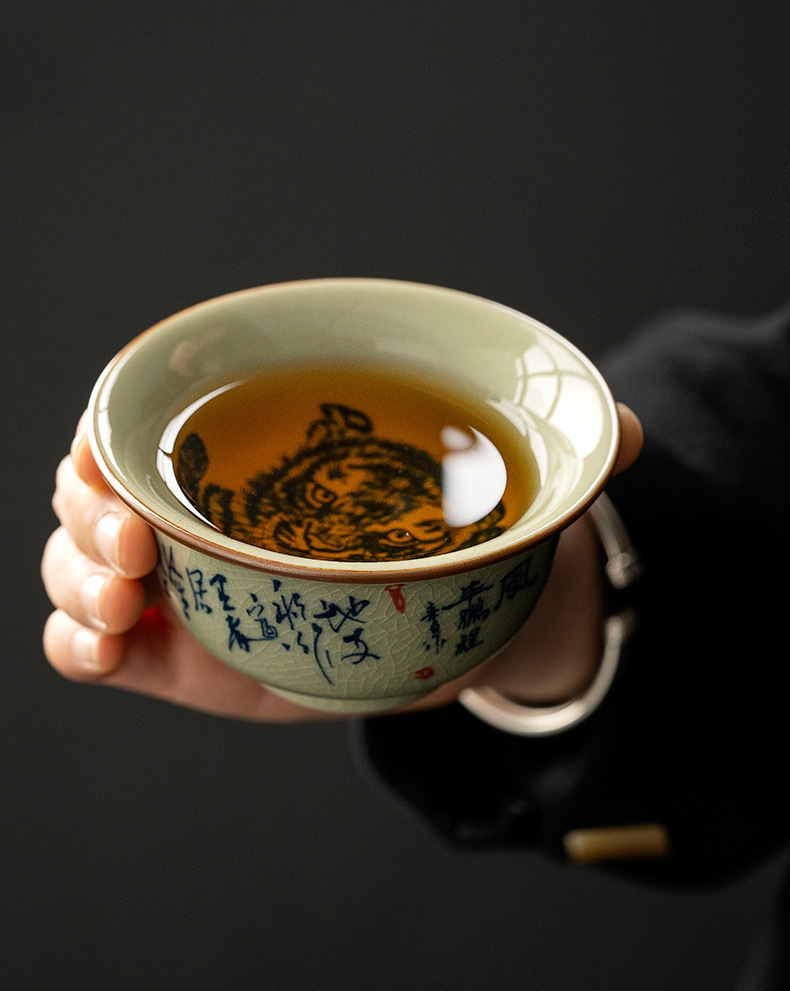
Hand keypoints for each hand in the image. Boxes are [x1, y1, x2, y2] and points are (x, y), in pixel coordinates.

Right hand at [42, 406, 642, 720]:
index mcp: (261, 448)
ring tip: (120, 605)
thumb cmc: (455, 534)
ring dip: (74, 580)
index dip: (112, 426)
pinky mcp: (182, 656)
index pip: (154, 415)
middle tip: (132, 546)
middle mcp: (205, 508)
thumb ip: (557, 455)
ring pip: (79, 565)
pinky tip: (108, 650)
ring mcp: (184, 584)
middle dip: (85, 511)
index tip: (114, 449)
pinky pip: (95, 646)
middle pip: (95, 488)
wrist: (448, 626)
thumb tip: (623, 430)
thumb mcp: (496, 490)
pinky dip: (80, 644)